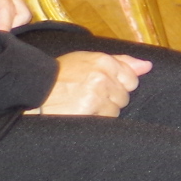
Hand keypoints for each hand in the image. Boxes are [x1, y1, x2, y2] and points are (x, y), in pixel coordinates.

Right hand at [28, 50, 151, 117]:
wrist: (33, 91)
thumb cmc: (59, 77)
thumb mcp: (86, 60)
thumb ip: (120, 62)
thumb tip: (147, 66)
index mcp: (103, 61)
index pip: (131, 78)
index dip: (119, 85)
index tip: (103, 87)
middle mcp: (103, 75)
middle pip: (124, 95)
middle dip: (110, 98)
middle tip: (87, 96)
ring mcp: (98, 94)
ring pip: (116, 109)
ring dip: (102, 111)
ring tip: (81, 105)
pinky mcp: (91, 110)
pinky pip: (105, 120)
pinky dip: (95, 120)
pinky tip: (80, 114)